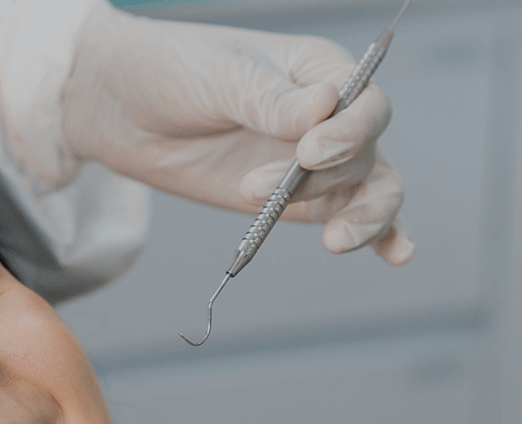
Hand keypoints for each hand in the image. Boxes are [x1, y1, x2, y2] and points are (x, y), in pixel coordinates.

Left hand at [60, 4, 413, 264]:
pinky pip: (352, 215)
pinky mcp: (299, 200)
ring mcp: (318, 162)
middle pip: (367, 154)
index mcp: (319, 70)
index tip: (308, 152)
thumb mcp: (220, 76)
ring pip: (371, 190)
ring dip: (361, 218)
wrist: (124, 109)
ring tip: (334, 241)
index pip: (365, 103)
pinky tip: (397, 254)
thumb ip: (271, 100)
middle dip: (325, 179)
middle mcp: (329, 116)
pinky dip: (382, 235)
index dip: (349, 132)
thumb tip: (324, 108)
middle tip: (265, 189)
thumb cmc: (173, 71)